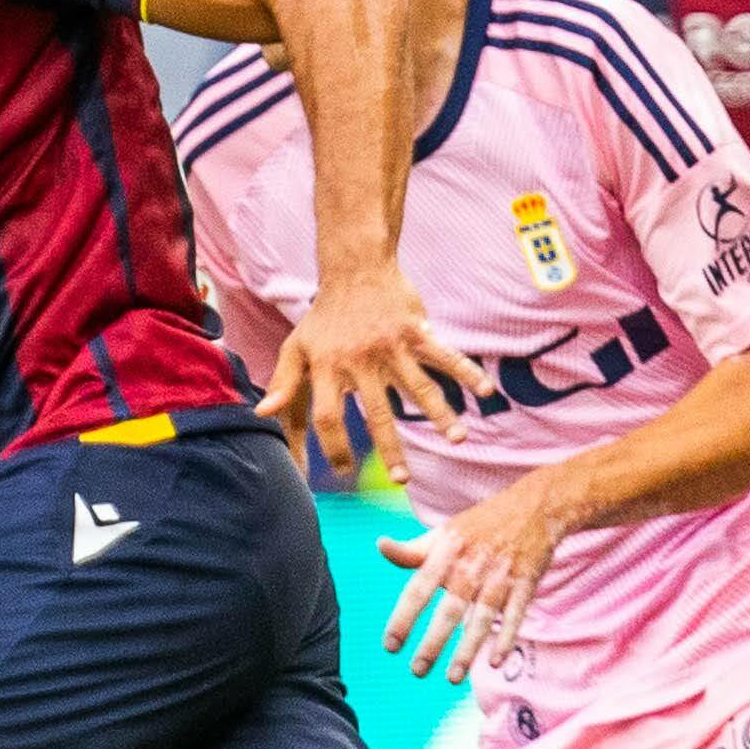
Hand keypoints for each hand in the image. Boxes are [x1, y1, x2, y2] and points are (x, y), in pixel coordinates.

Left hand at [259, 263, 485, 474]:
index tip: (343, 471)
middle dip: (390, 448)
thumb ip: (282, 382)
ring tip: (458, 439)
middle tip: (403, 480)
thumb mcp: (296, 347)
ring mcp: (391, 346)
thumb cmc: (323, 315)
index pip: (327, 416)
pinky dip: (466, 371)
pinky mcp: (416, 331)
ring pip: (419, 387)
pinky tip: (485, 391)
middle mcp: (360, 360)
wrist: (354, 268)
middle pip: (376, 412)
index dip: (332, 446)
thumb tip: (264, 413)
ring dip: (440, 414)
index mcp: (327, 367)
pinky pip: (444, 355)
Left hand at [378, 473, 570, 678]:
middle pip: (449, 609)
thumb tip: (380, 547)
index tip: (390, 645)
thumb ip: (413, 550)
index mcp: (446, 552)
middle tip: (417, 671)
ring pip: (481, 618)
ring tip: (452, 677)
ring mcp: (500, 575)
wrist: (535, 506)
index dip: (403, 618)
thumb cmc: (481, 525)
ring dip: (467, 650)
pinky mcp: (526, 583)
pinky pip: (514, 615)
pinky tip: (494, 661)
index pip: (418, 588)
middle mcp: (471, 565)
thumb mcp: (444, 532)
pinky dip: (505, 637)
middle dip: (433, 643)